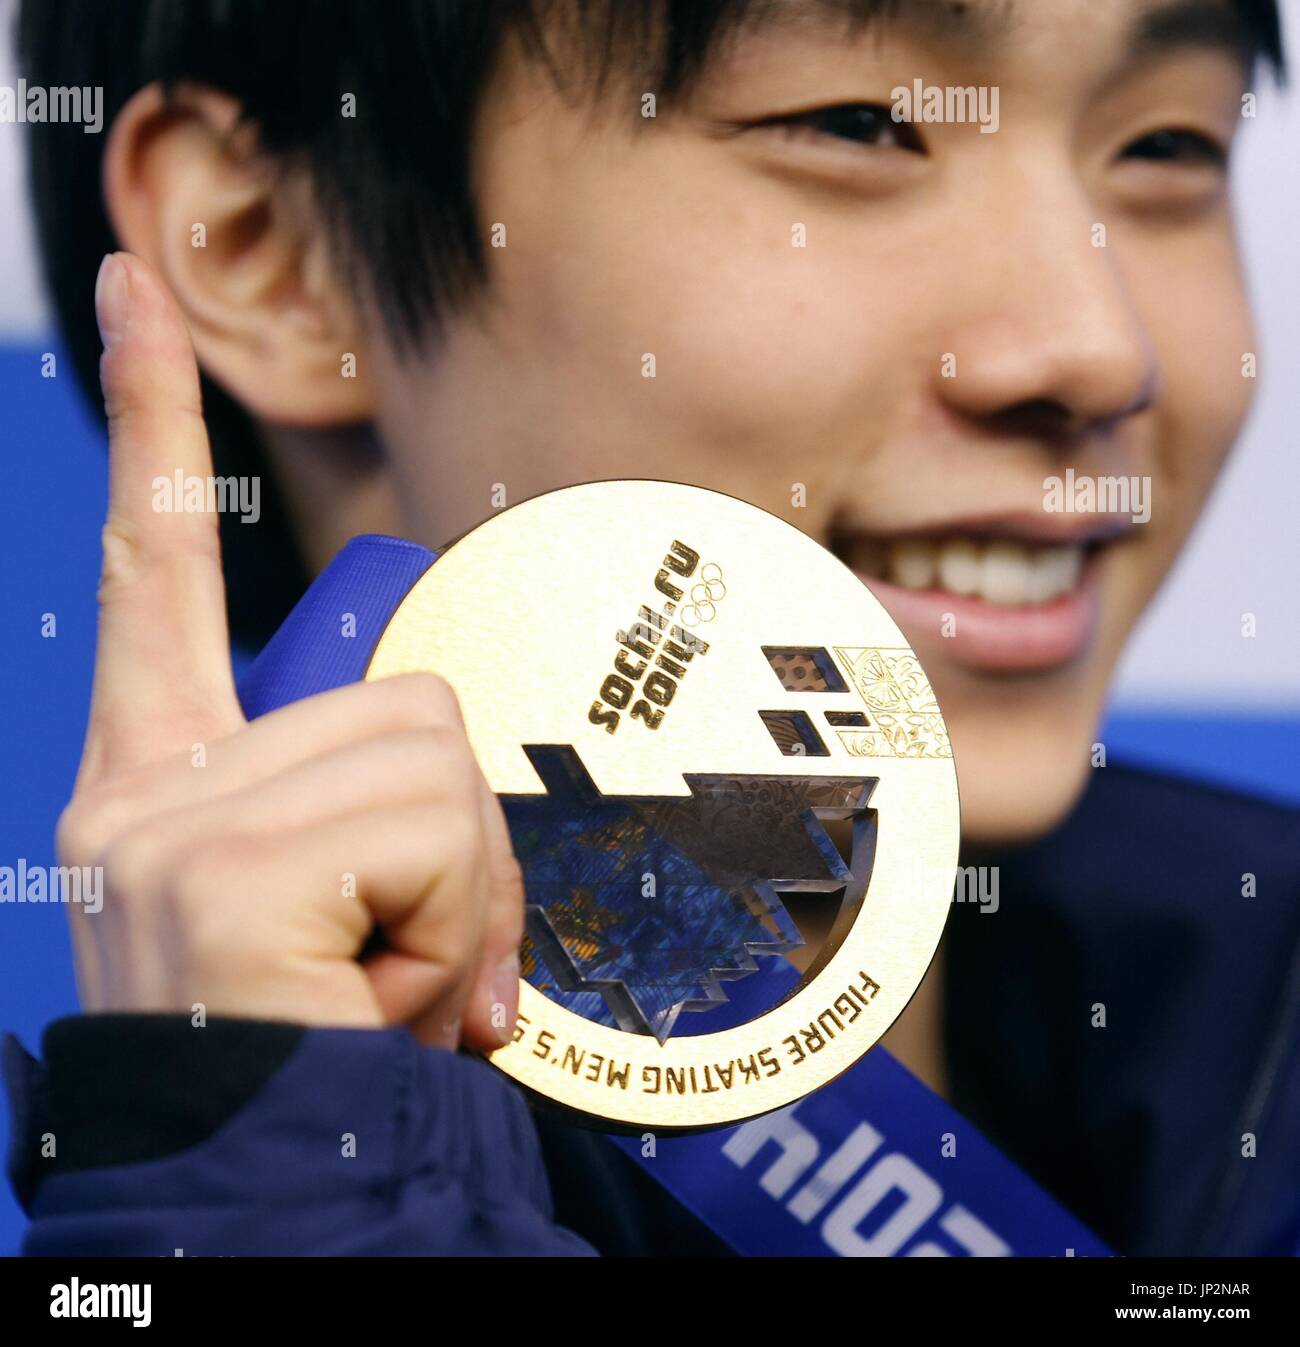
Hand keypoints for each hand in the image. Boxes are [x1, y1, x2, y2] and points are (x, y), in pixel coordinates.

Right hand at [55, 252, 522, 1051]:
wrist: (260, 1193)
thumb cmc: (316, 1048)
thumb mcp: (340, 904)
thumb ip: (373, 805)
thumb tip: (444, 777)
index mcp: (163, 777)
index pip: (150, 566)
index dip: (150, 424)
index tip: (129, 288)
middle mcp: (146, 785)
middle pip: (407, 704)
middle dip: (459, 838)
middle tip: (417, 956)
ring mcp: (174, 820)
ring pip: (435, 759)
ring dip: (464, 894)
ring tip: (401, 990)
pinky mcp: (221, 859)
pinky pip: (428, 824)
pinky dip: (456, 925)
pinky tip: (393, 1002)